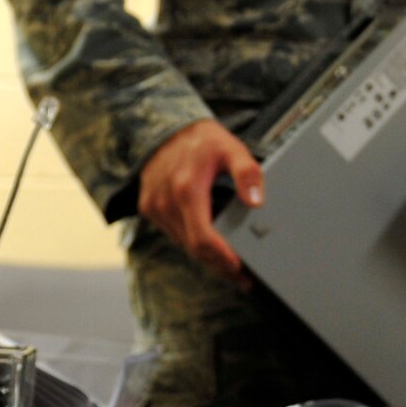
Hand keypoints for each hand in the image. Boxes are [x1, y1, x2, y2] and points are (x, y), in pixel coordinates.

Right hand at [137, 120, 261, 281]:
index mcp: (187, 189)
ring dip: (207, 257)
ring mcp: (154, 207)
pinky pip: (174, 234)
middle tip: (243, 277)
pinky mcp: (149, 209)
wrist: (165, 129)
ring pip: (183, 244)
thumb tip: (256, 202)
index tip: (240, 269)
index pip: (203, 238)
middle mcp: (166, 202)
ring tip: (232, 264)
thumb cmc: (201, 140)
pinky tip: (211, 246)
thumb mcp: (232, 148)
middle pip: (194, 248)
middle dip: (220, 265)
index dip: (222, 258)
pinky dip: (192, 243)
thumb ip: (247, 173)